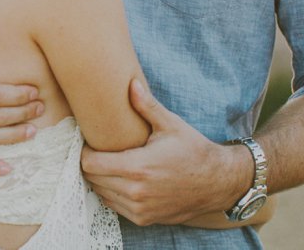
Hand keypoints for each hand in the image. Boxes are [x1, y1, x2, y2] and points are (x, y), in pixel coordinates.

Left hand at [81, 80, 250, 225]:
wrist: (218, 182)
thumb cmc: (194, 150)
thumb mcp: (170, 125)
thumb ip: (146, 105)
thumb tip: (131, 84)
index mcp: (138, 168)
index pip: (90, 163)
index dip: (85, 151)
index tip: (90, 141)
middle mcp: (136, 192)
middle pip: (91, 178)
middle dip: (90, 163)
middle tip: (97, 150)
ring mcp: (140, 209)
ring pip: (100, 193)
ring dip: (100, 179)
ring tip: (108, 163)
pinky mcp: (144, 218)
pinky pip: (114, 205)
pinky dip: (112, 192)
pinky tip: (120, 179)